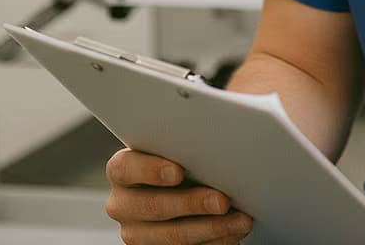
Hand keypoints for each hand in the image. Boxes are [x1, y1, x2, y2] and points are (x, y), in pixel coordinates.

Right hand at [105, 148, 253, 243]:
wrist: (190, 184)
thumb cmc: (187, 153)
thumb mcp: (181, 143)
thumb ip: (188, 138)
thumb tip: (220, 131)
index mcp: (123, 169)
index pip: (125, 167)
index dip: (150, 170)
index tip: (178, 171)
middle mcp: (123, 202)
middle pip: (153, 206)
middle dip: (192, 204)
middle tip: (223, 201)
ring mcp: (136, 231)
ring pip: (171, 236)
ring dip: (211, 228)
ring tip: (241, 220)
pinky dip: (215, 241)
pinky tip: (234, 231)